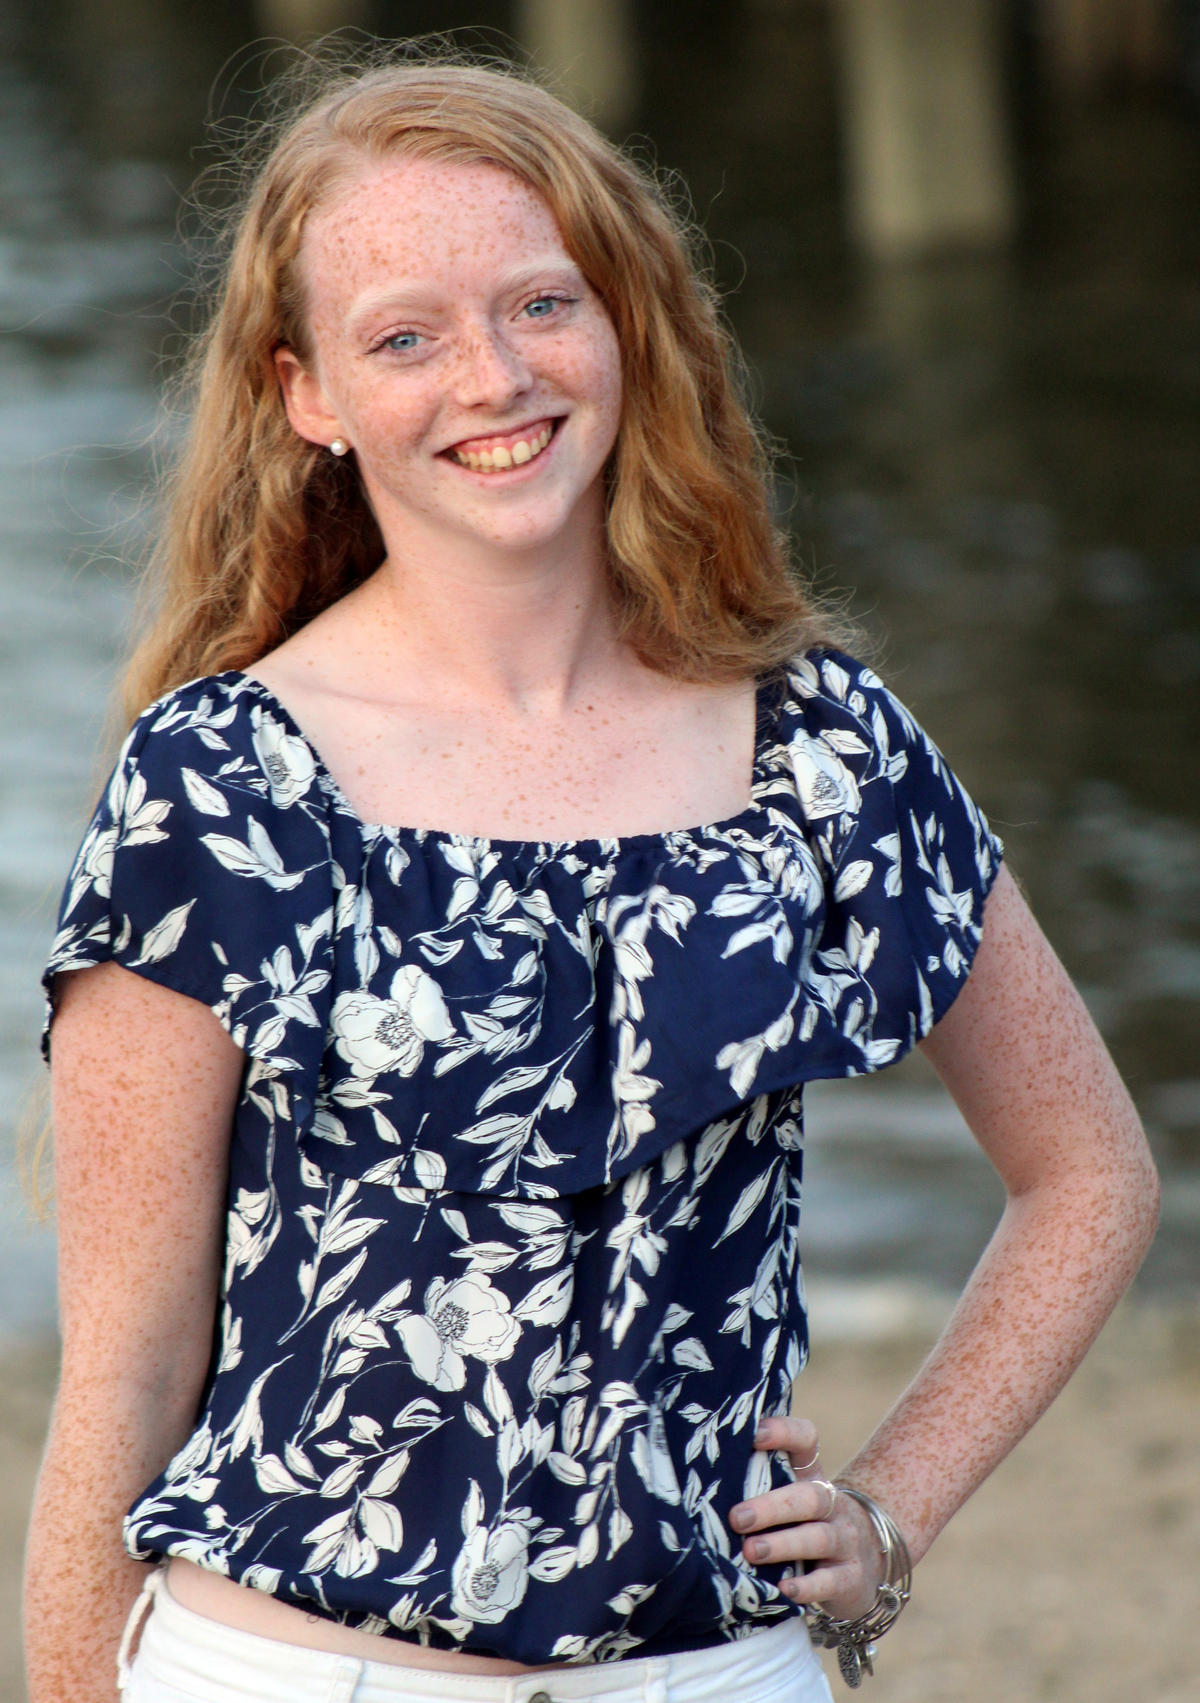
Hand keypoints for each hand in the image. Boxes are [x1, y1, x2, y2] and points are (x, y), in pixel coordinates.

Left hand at [728, 1416, 883, 1620]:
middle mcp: (832, 1504)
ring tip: (751, 1551)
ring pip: (818, 1538)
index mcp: (811, 1476)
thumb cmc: (806, 1525)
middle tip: (737, 1518)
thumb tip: (700, 1478)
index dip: (783, 1433)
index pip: (806, 1440)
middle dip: (771, 1507)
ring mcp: (846, 1540)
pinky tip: (785, 1589)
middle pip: (808, 1497)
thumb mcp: (791, 1499)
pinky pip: (831, 1581)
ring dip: (783, 1544)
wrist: (866, 1565)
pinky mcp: (851, 1579)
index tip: (753, 1436)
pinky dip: (807, 1586)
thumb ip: (758, 1484)